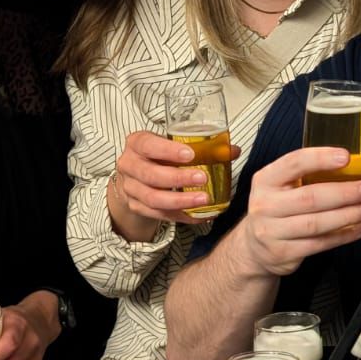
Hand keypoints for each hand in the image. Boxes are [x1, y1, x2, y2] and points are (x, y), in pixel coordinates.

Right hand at [110, 130, 241, 234]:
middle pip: (150, 174)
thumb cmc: (158, 156)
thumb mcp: (172, 145)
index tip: (190, 155)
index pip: (148, 145)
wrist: (135, 176)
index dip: (168, 150)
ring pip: (153, 198)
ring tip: (204, 199)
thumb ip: (202, 146)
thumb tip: (232, 151)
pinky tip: (200, 215)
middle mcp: (129, 165)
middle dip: (178, 178)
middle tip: (202, 178)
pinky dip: (181, 216)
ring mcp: (130, 188)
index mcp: (137, 143)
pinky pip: (159, 215)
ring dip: (180, 201)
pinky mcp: (136, 207)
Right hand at [232, 148, 360, 277]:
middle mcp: (265, 204)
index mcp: (266, 179)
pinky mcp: (283, 253)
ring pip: (315, 223)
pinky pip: (318, 244)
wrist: (255, 247)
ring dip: (347, 216)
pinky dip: (342, 236)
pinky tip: (357, 228)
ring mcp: (272, 231)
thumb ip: (323, 170)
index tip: (345, 157)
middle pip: (310, 197)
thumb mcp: (290, 185)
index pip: (294, 163)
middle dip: (343, 193)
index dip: (321, 158)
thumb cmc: (279, 208)